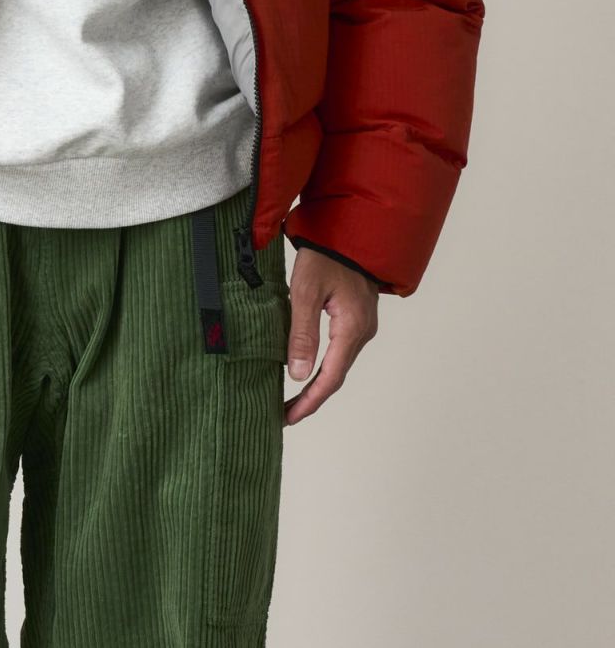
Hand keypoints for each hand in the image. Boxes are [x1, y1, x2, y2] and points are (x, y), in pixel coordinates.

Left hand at [285, 249, 379, 425]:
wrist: (348, 229)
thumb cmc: (326, 255)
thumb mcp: (306, 292)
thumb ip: (302, 334)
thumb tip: (297, 375)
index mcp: (351, 328)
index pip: (330, 378)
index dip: (309, 402)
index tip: (288, 418)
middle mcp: (362, 332)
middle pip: (335, 378)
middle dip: (310, 400)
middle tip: (284, 416)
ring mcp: (362, 327)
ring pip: (338, 367)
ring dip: (315, 387)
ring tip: (291, 403)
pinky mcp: (357, 321)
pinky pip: (340, 354)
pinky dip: (322, 371)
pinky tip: (306, 376)